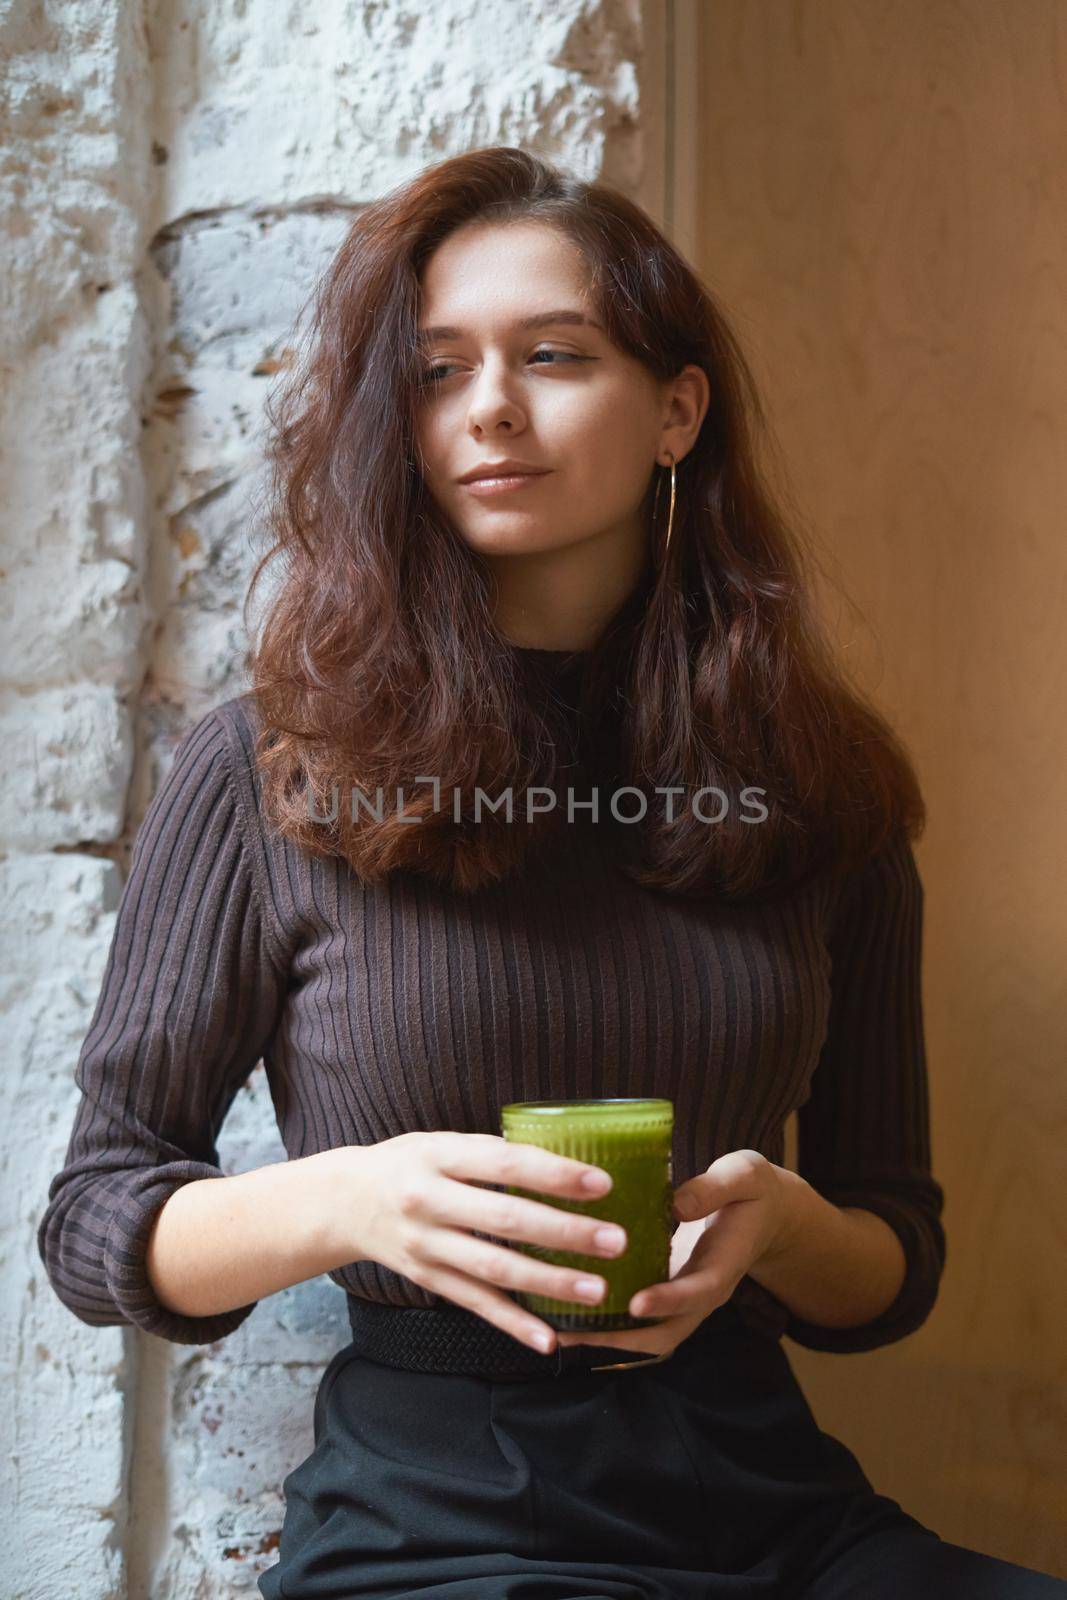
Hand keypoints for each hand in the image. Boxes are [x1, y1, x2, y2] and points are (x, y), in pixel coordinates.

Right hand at [338, 1131, 628, 1353]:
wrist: (345, 1202)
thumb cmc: (409, 1163)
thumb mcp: (442, 1142)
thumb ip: (491, 1152)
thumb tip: (564, 1158)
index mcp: (438, 1156)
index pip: (504, 1163)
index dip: (554, 1174)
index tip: (602, 1184)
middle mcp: (429, 1201)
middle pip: (506, 1220)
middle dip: (565, 1233)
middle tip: (615, 1240)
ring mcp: (427, 1246)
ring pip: (495, 1270)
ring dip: (550, 1283)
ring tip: (598, 1290)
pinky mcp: (428, 1280)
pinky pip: (476, 1304)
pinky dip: (513, 1324)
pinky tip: (549, 1339)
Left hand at [554, 1149, 796, 1358]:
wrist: (764, 1213)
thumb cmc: (750, 1190)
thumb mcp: (743, 1176)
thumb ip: (714, 1188)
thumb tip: (676, 1204)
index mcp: (724, 1265)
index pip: (697, 1292)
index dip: (667, 1301)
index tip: (634, 1304)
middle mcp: (703, 1293)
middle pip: (666, 1333)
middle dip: (622, 1338)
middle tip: (576, 1333)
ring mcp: (685, 1299)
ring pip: (648, 1335)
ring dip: (607, 1338)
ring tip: (561, 1332)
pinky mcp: (669, 1292)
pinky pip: (639, 1320)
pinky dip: (608, 1323)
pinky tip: (569, 1311)